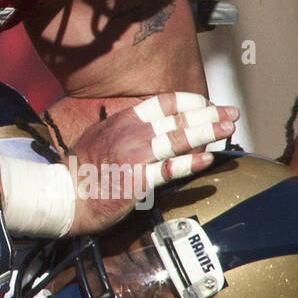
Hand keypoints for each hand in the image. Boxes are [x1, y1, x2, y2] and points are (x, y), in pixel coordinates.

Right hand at [68, 91, 237, 234]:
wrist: (66, 197)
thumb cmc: (83, 171)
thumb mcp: (100, 136)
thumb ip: (124, 127)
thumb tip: (147, 122)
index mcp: (122, 121)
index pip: (162, 102)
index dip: (189, 101)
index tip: (207, 102)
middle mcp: (130, 134)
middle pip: (177, 119)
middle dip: (209, 113)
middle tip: (232, 112)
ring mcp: (134, 156)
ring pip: (177, 140)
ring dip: (207, 131)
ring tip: (228, 129)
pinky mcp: (137, 181)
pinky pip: (169, 169)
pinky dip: (190, 163)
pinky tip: (208, 158)